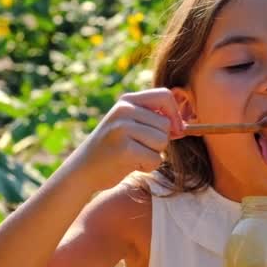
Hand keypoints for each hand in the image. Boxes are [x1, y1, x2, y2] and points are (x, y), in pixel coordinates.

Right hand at [67, 88, 183, 190]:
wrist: (83, 170)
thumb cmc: (114, 149)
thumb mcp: (130, 125)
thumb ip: (154, 120)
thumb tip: (184, 125)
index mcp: (127, 101)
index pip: (165, 96)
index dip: (176, 114)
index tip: (177, 130)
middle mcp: (124, 110)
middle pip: (166, 124)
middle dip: (160, 141)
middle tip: (139, 147)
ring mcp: (122, 128)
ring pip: (162, 141)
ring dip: (154, 154)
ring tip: (134, 155)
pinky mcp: (123, 149)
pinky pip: (155, 159)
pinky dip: (148, 166)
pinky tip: (130, 165)